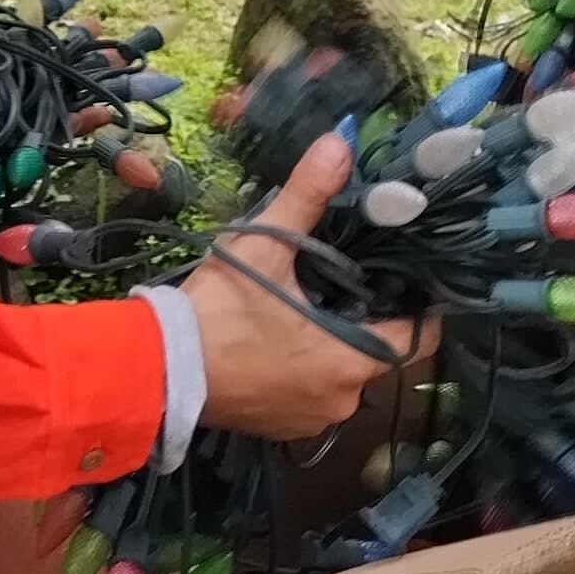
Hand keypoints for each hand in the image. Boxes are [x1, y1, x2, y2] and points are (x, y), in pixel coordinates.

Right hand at [184, 133, 418, 440]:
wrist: (154, 371)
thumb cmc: (218, 312)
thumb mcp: (264, 246)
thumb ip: (307, 195)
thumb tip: (340, 143)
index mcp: (351, 361)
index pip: (417, 338)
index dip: (419, 308)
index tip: (411, 280)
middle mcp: (342, 400)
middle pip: (376, 353)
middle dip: (365, 320)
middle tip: (346, 282)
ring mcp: (311, 420)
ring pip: (342, 376)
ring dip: (333, 347)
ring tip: (309, 309)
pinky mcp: (281, 430)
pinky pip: (311, 396)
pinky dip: (305, 372)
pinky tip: (281, 343)